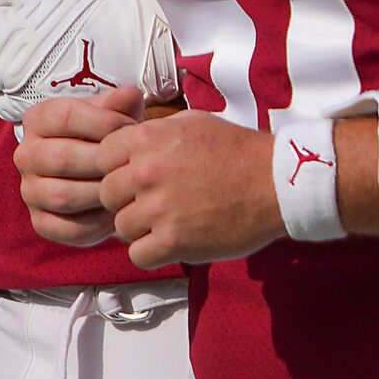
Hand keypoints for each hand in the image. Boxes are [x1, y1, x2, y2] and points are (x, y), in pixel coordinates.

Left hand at [0, 0, 179, 121]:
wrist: (139, 43)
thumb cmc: (88, 8)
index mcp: (0, 33)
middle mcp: (6, 68)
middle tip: (30, 49)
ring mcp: (25, 96)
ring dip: (14, 86)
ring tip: (45, 69)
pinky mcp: (45, 118)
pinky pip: (20, 118)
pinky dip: (32, 106)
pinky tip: (53, 89)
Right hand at [12, 86, 144, 246]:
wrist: (101, 178)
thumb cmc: (105, 140)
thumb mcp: (111, 117)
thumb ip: (120, 105)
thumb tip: (131, 94)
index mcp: (37, 120)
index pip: (63, 116)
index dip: (103, 122)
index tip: (131, 128)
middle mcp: (25, 154)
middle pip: (61, 158)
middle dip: (103, 163)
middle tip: (131, 166)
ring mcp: (29, 190)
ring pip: (62, 195)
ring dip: (99, 194)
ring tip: (124, 190)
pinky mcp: (40, 221)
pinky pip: (66, 227)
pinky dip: (95, 224)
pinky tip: (114, 213)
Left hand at [95, 110, 282, 268]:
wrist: (277, 183)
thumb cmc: (238, 151)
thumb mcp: (192, 123)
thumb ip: (154, 131)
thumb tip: (128, 137)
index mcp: (146, 139)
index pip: (101, 157)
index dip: (114, 169)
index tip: (132, 177)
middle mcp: (146, 172)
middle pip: (107, 194)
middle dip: (124, 200)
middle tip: (150, 203)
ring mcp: (159, 208)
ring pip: (121, 227)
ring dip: (139, 228)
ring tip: (166, 223)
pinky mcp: (175, 241)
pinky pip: (138, 255)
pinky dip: (151, 253)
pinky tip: (170, 243)